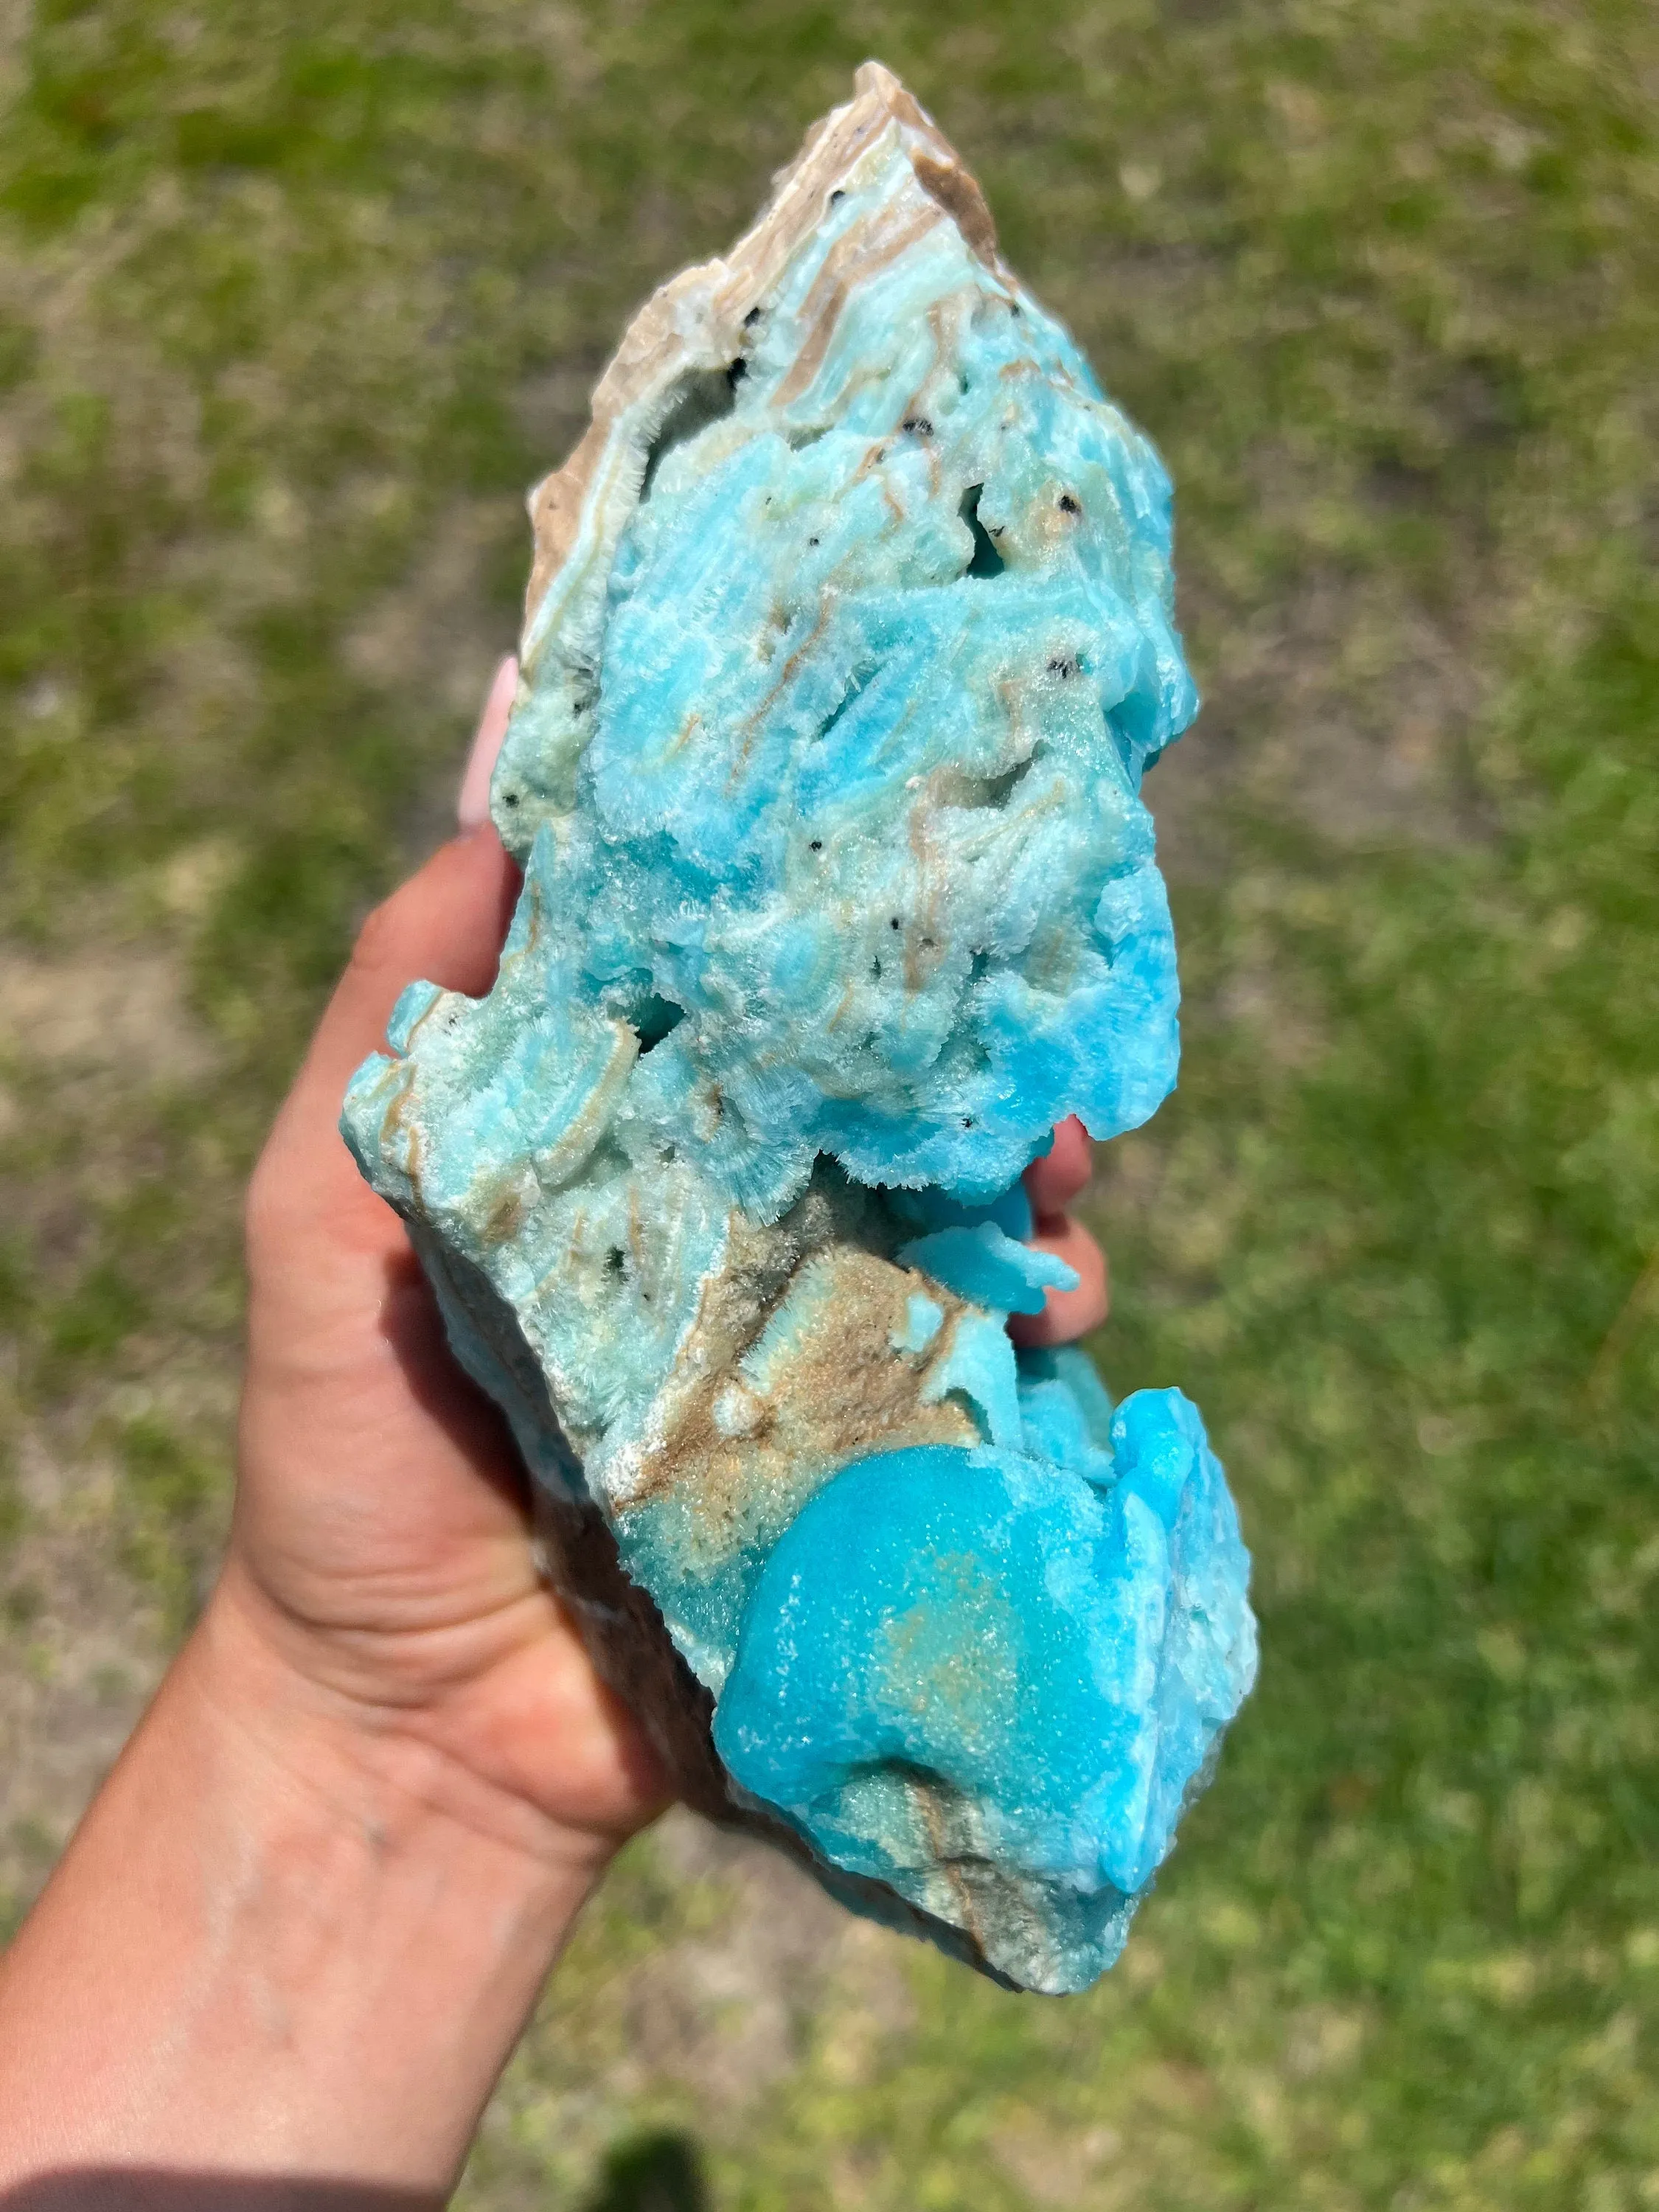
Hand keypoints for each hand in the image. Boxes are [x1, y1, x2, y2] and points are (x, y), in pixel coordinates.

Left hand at [233, 651, 1104, 1823]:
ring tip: (1055, 1172)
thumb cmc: (347, 1450)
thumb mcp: (320, 1211)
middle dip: (968, 1055)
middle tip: (1014, 1035)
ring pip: (965, 1222)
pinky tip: (1056, 1309)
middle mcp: (739, 1222)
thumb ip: (394, 1014)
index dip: (827, 924)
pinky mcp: (874, 1457)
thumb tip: (499, 801)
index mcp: (628, 1145)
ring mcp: (817, 1339)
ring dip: (1034, 1182)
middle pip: (886, 1103)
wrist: (413, 1718)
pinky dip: (1042, 1325)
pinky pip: (989, 1372)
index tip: (902, 849)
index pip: (749, 1001)